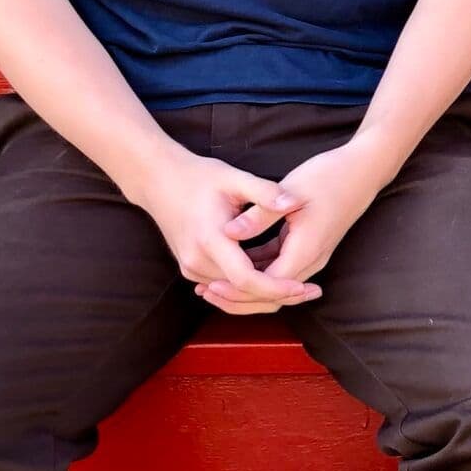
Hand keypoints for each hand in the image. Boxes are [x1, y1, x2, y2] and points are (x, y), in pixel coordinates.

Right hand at [133, 146, 312, 313]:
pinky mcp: (191, 268)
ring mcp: (191, 268)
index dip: (277, 287)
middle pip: (243, 292)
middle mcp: (197, 261)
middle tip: (313, 291)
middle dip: (279, 294)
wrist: (157, 181)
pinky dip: (249, 287)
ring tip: (301, 289)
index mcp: (210, 240)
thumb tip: (294, 201)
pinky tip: (275, 280)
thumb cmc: (198, 176)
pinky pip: (224, 286)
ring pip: (234, 294)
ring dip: (265, 294)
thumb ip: (265, 191)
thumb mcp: (233, 178)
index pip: (247, 279)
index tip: (304, 287)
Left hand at [194, 135, 393, 315]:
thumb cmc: (329, 177)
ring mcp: (312, 256)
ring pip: (275, 286)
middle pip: (272, 295)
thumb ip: (260, 214)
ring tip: (212, 284)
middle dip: (238, 298)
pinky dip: (257, 272)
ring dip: (246, 288)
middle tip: (205, 292)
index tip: (209, 286)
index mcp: (306, 250)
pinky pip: (280, 270)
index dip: (237, 290)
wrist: (363, 171)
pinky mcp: (309, 248)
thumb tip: (228, 232)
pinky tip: (235, 265)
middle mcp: (311, 261)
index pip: (268, 286)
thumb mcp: (292, 192)